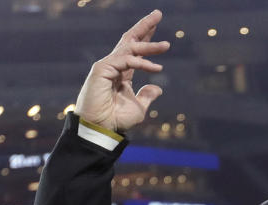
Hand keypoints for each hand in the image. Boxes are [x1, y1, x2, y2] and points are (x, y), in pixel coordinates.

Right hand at [74, 9, 169, 132]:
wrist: (101, 128)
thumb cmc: (116, 120)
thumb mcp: (138, 108)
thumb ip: (147, 96)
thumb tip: (158, 88)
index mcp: (122, 73)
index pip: (135, 50)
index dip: (147, 38)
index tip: (156, 26)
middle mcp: (114, 66)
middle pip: (130, 39)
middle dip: (144, 26)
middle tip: (158, 13)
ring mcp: (107, 65)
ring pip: (131, 48)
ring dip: (149, 45)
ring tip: (166, 46)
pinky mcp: (102, 68)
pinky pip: (127, 60)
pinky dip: (143, 63)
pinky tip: (156, 68)